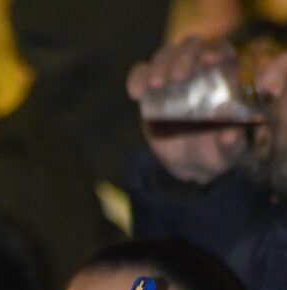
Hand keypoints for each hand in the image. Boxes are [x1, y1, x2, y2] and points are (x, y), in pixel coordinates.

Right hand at [127, 35, 247, 183]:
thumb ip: (232, 142)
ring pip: (166, 55)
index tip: (209, 61)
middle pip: (191, 47)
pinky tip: (135, 93)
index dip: (216, 50)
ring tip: (157, 85)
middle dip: (184, 57)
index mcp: (223, 75)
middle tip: (177, 78)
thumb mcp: (230, 151)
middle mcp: (199, 68)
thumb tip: (229, 134)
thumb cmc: (219, 151)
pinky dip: (137, 78)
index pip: (221, 50)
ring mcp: (173, 77)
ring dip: (161, 65)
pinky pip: (142, 74)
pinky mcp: (151, 90)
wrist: (192, 164)